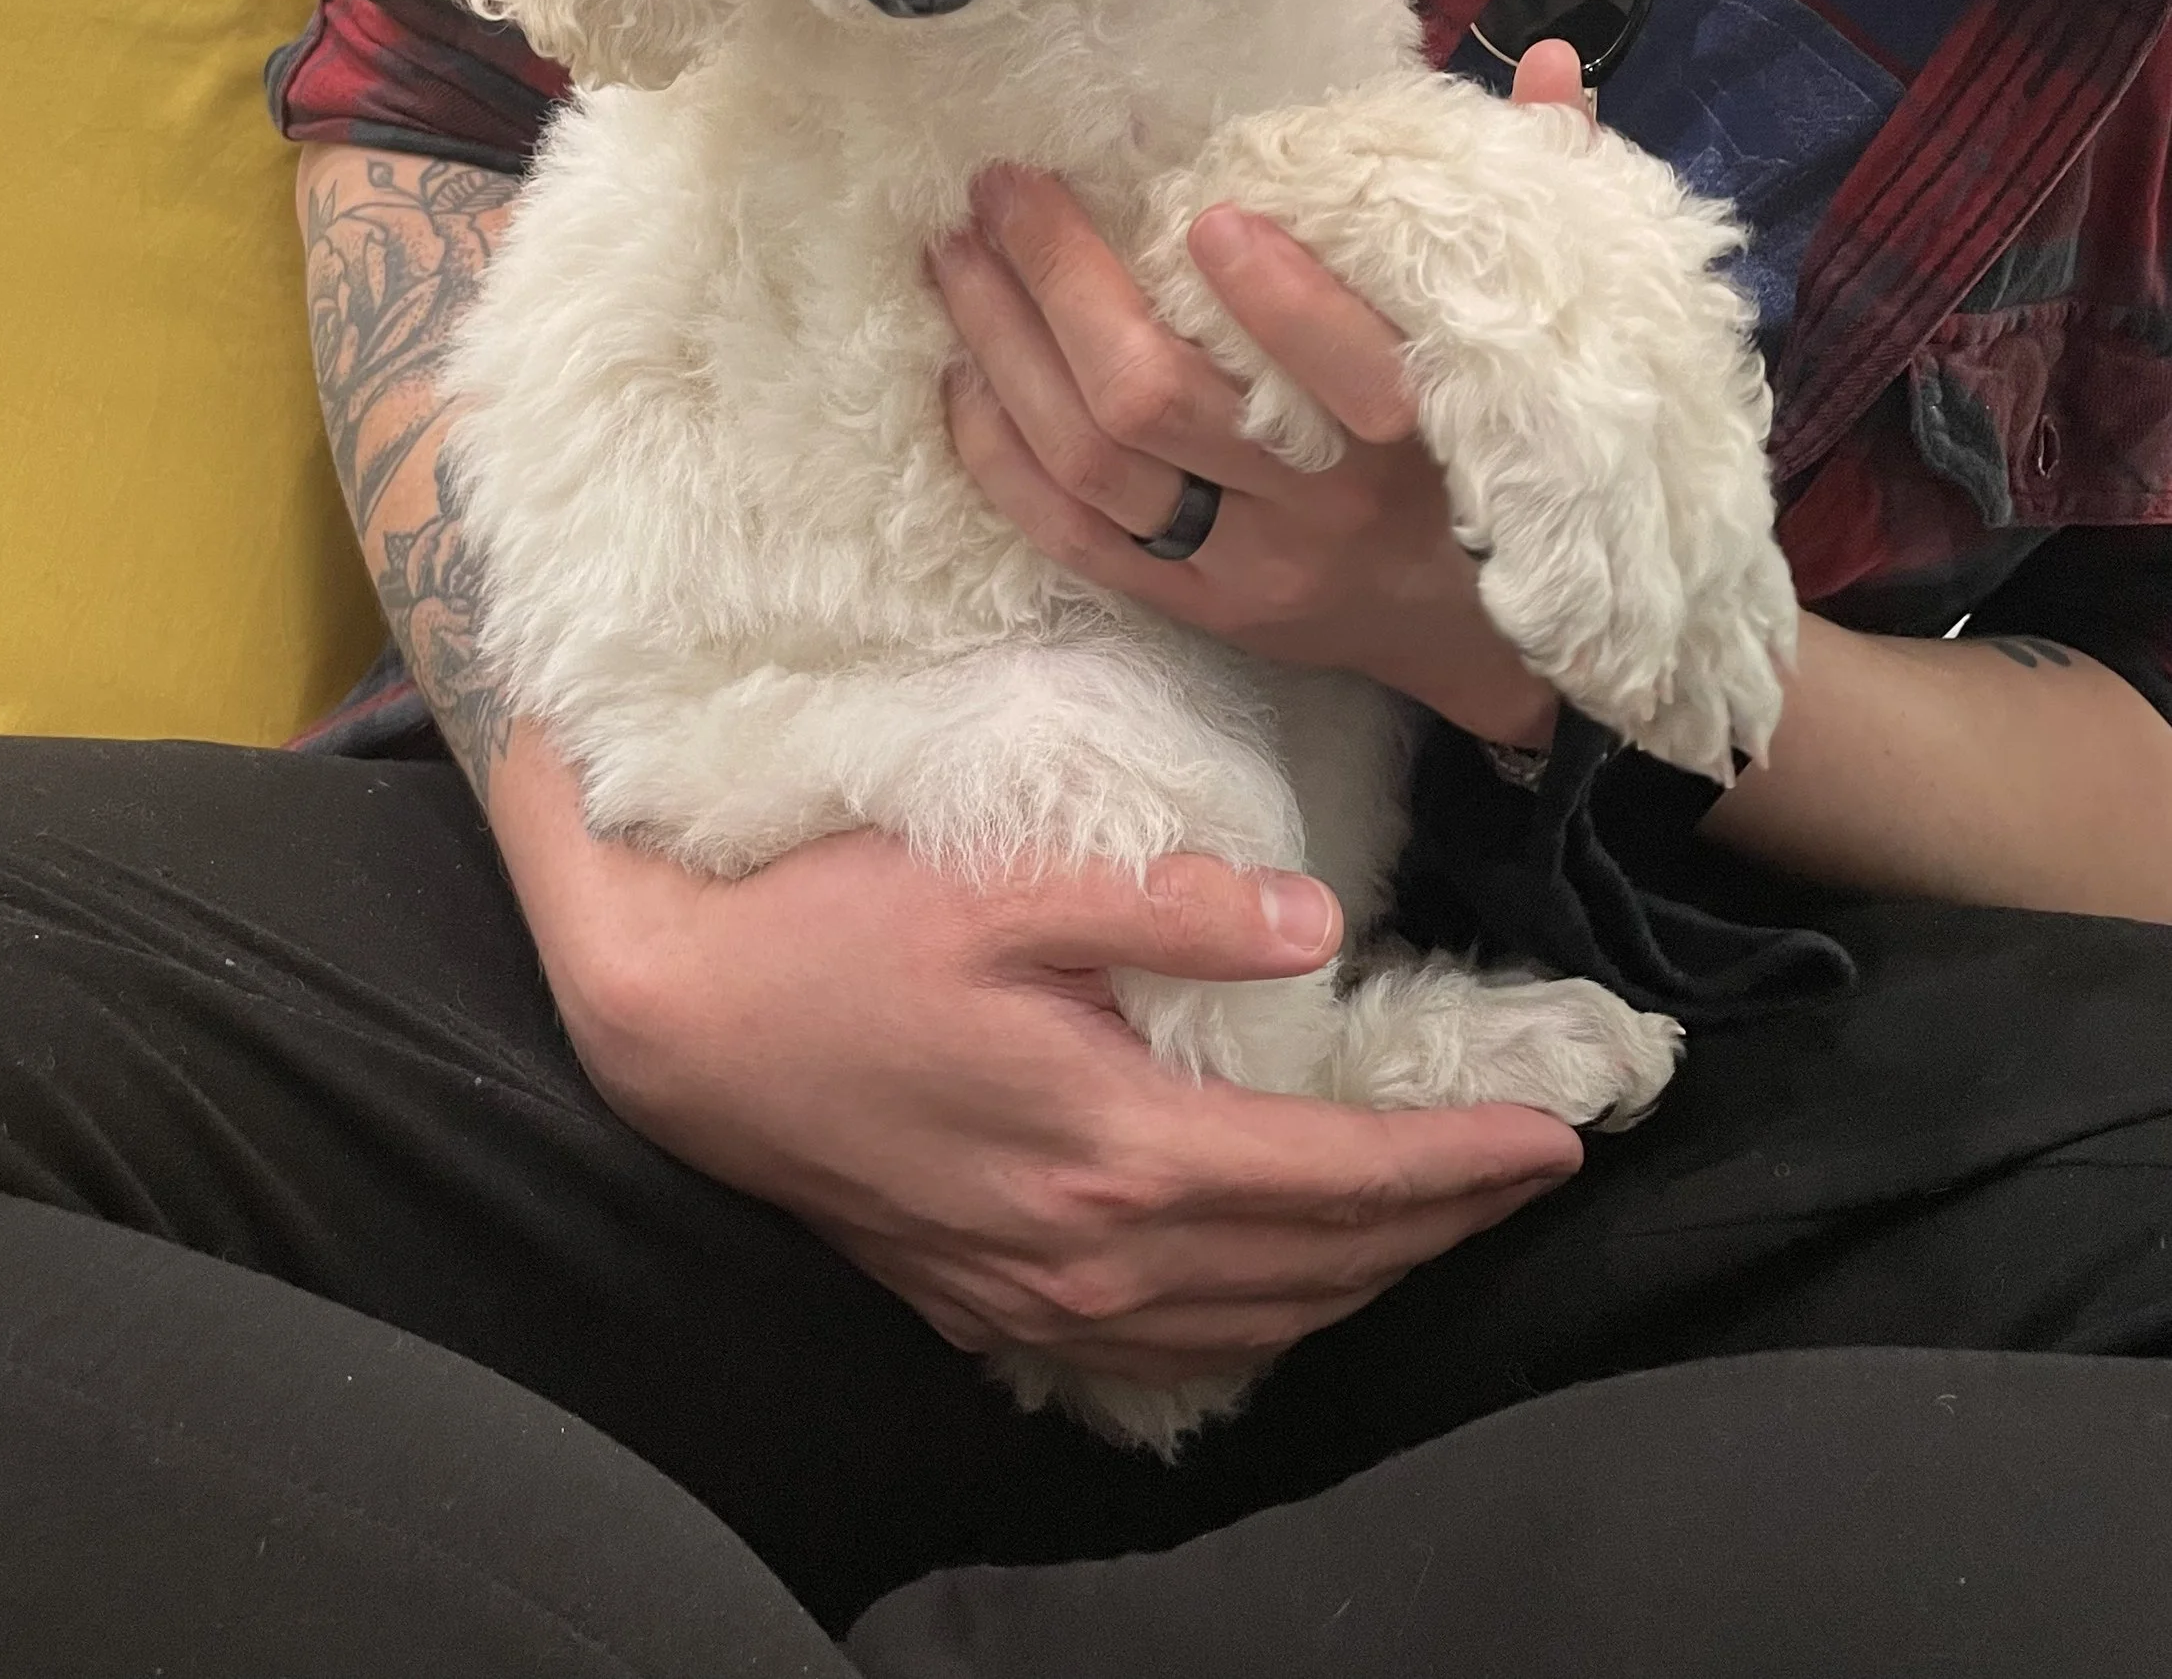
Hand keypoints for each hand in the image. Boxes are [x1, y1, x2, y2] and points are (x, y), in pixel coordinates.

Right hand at [497, 727, 1578, 1383]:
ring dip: (1366, 1281)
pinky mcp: (990, 1305)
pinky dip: (1262, 1325)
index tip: (1555, 1135)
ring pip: (1255, 1324)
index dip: (1460, 1161)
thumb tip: (1314, 924)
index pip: (1338, 1178)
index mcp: (1114, 1146)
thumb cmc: (828, 935)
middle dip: (1444, 1224)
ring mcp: (1038, 1297)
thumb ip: (1164, 905)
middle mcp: (1091, 1251)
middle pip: (1319, 1266)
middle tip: (1532, 1173)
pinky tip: (1282, 1290)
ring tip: (1439, 1222)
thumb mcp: (995, 885)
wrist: (679, 1030)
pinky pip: (1171, 1349)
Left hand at [931, 44, 1596, 745]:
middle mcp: (1323, 510)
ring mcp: (1246, 568)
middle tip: (1004, 188)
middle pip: (1156, 404)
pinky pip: (1071, 538)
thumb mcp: (1549, 337)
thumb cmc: (1509, 459)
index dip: (1274, 299)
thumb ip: (1550, 195)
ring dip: (1005, 349)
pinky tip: (962, 375)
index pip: (1349, 374)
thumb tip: (1553, 62)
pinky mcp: (1196, 610)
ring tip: (955, 255)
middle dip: (1060, 286)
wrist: (1498, 648)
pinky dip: (1002, 455)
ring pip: (1092, 463)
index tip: (1209, 210)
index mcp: (1425, 437)